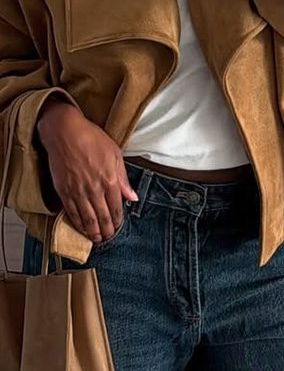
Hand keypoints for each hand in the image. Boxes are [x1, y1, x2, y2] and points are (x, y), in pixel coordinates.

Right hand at [35, 101, 137, 242]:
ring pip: (87, 218)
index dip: (117, 221)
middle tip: (107, 238)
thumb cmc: (92, 139)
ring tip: (96, 239)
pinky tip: (80, 228)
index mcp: (110, 181)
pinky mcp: (63, 190)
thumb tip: (133, 197)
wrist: (64, 131)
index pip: (116, 208)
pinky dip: (77, 222)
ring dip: (92, 231)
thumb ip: (124, 179)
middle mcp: (95, 189)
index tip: (117, 228)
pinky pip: (71, 211)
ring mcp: (78, 191)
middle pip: (102, 217)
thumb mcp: (115, 155)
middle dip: (106, 231)